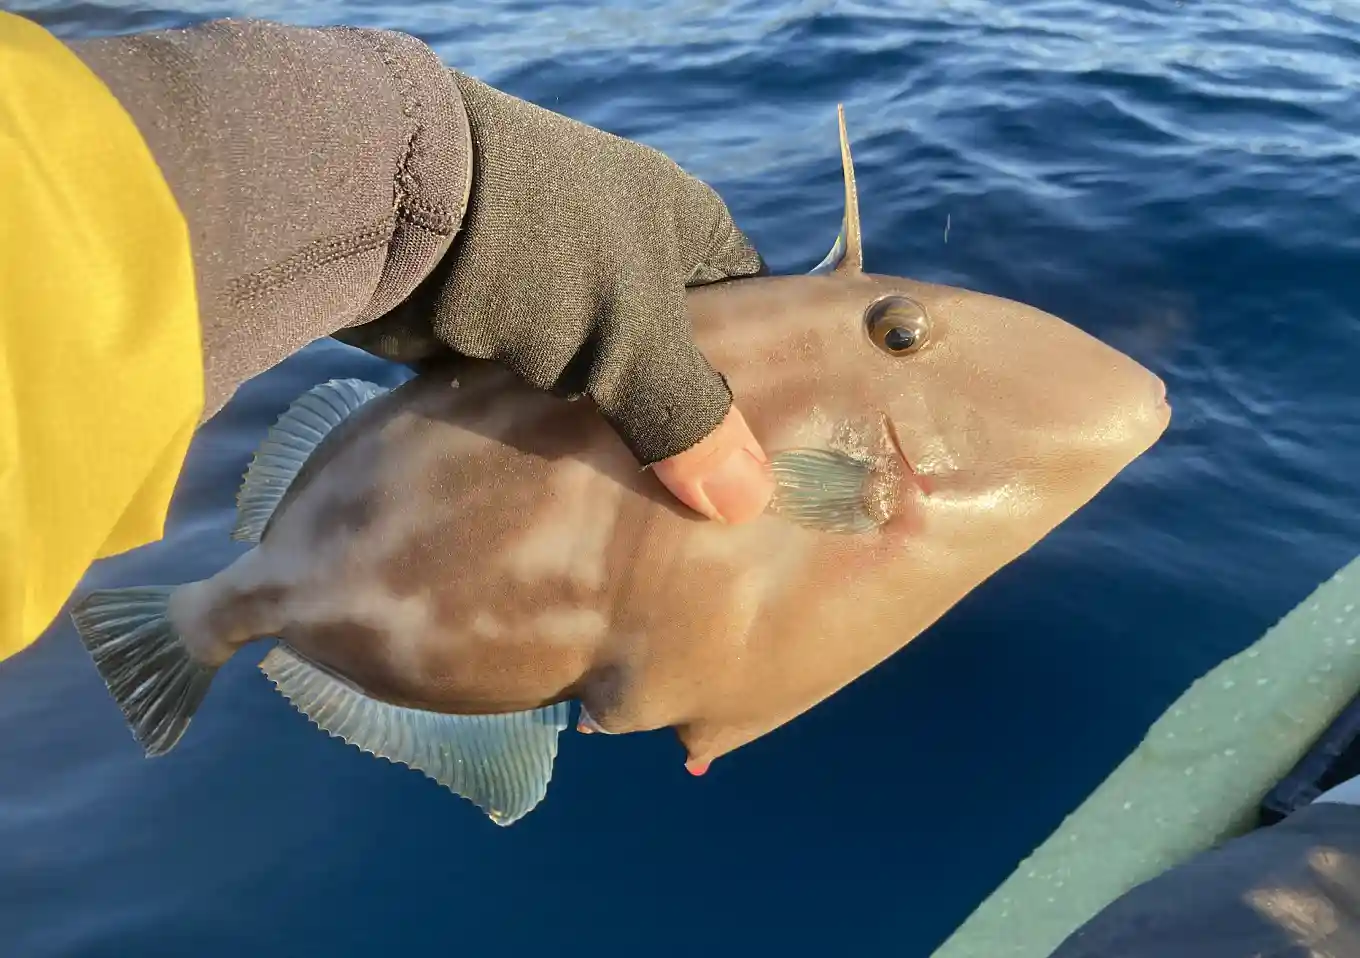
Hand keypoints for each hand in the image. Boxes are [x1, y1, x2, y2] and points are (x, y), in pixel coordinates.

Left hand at [336, 72, 774, 522]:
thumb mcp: (634, 333)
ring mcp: (551, 290)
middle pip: (673, 353)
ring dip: (611, 437)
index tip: (773, 453)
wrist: (385, 208)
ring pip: (602, 382)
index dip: (767, 372)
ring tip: (649, 520)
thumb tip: (748, 503)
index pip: (749, 303)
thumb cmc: (538, 246)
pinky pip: (539, 396)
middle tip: (714, 507)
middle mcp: (620, 252)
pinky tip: (571, 496)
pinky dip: (550, 437)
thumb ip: (689, 418)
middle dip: (685, 423)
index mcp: (678, 222)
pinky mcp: (490, 329)